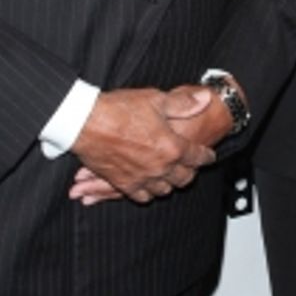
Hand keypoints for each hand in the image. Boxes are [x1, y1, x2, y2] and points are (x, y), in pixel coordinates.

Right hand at [69, 86, 215, 204]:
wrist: (86, 122)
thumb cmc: (119, 109)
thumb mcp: (156, 99)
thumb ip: (183, 103)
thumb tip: (204, 99)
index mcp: (172, 147)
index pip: (198, 156)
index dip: (206, 155)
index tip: (209, 155)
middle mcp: (160, 167)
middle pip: (184, 178)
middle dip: (190, 172)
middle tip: (191, 166)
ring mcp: (142, 178)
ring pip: (164, 190)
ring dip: (170, 183)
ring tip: (170, 176)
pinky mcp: (123, 183)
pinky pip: (141, 197)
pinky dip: (148, 193)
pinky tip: (148, 187)